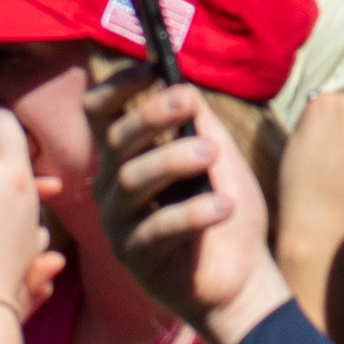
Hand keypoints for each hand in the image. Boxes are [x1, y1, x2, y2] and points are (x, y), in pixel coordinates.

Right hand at [94, 70, 293, 343]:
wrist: (242, 275)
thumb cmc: (225, 210)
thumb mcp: (220, 158)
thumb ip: (201, 125)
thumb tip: (183, 86)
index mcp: (128, 156)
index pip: (102, 114)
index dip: (118, 87)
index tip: (150, 68)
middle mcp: (114, 186)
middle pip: (116, 140)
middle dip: (151, 115)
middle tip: (186, 100)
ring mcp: (120, 223)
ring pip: (134, 179)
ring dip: (174, 159)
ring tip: (213, 154)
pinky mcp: (135, 257)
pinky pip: (157, 227)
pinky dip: (193, 212)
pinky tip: (224, 206)